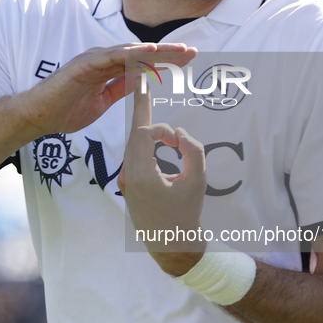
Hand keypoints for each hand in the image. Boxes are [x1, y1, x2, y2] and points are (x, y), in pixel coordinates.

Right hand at [16, 43, 197, 136]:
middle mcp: (103, 59)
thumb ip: (120, 90)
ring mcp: (94, 59)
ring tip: (178, 51)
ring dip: (156, 50)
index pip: (143, 62)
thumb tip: (141, 82)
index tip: (187, 62)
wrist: (39, 116)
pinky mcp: (84, 64)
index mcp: (108, 69)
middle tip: (192, 52)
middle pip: (142, 53)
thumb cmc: (66, 110)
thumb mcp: (102, 103)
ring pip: (131, 51)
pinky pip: (112, 56)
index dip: (166, 61)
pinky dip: (131, 53)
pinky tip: (149, 52)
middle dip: (168, 52)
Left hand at [118, 83, 206, 275]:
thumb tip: (180, 133)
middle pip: (134, 133)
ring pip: (134, 143)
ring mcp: (125, 180)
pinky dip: (147, 141)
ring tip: (146, 94)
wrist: (171, 244)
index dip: (160, 126)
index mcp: (140, 175)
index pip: (143, 133)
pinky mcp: (128, 183)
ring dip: (148, 127)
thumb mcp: (196, 180)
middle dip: (145, 111)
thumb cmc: (186, 214)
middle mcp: (127, 176)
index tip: (174, 131)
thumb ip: (192, 151)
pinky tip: (153, 130)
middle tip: (144, 77)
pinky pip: (135, 154)